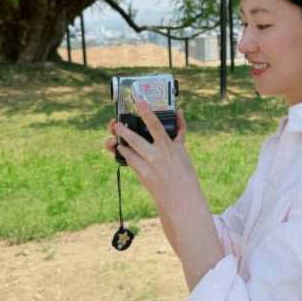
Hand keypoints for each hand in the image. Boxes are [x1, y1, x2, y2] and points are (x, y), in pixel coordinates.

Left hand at [103, 100, 202, 217]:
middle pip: (136, 138)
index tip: (139, 101)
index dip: (147, 112)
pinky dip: (125, 154)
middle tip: (116, 123)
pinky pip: (130, 161)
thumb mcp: (184, 152)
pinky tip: (122, 150)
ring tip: (116, 136)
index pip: (156, 125)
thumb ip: (180, 132)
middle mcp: (158, 154)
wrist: (182, 199)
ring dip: (121, 142)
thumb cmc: (185, 175)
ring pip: (129, 149)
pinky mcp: (143, 175)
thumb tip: (179, 112)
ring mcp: (149, 165)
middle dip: (123, 130)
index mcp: (170, 146)